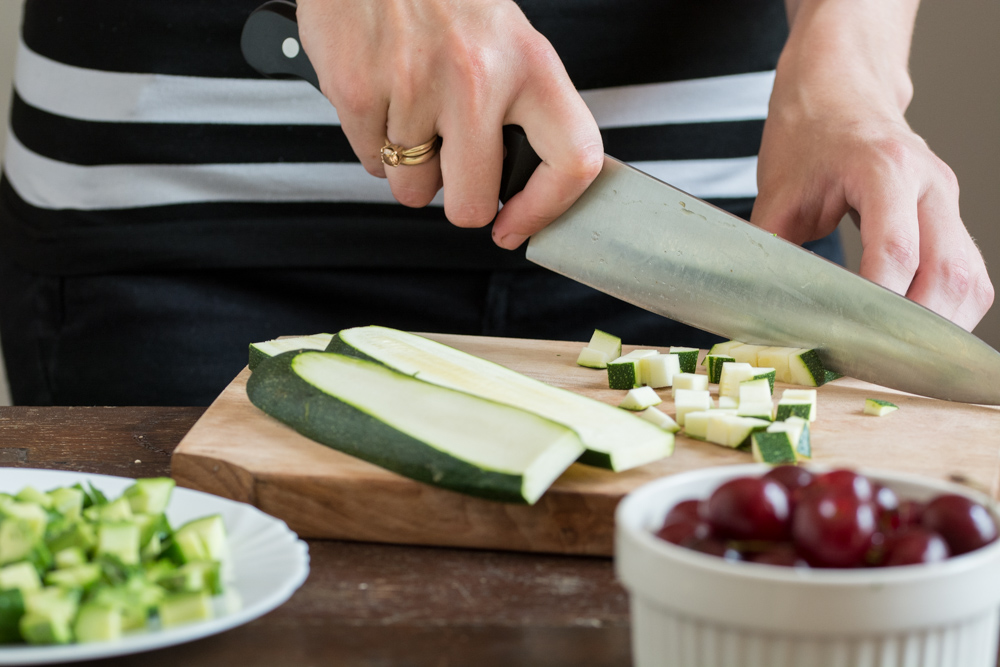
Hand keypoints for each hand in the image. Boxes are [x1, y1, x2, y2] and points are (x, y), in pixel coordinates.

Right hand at [295, 0, 603, 248]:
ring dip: (410, 168)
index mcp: (528, 62)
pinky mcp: (357, 91)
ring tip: (412, 116)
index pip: (572, 160)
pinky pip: (370, 162)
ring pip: (413, 189)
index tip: (518, 223)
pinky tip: (383, 100)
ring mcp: (413, 87)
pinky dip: (374, 144)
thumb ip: (521, 106)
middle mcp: (475, 77)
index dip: (546, 209)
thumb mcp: (505, 36)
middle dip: (459, 200)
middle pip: (471, 202)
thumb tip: (524, 180)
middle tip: (454, 170)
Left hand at [752, 0, 993, 330]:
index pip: (896, 249)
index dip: (878, 301)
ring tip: (897, 357)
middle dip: (916, 328)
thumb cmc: (806, 134)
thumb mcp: (777, 193)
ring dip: (938, 325)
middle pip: (948, 271)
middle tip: (878, 363)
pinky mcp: (950, 216)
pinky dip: (946, 309)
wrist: (839, 88)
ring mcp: (947, 199)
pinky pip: (966, 273)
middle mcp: (929, 183)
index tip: (852, 337)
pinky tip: (913, 330)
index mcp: (883, 168)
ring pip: (968, 278)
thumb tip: (759, 312)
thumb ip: (772, 252)